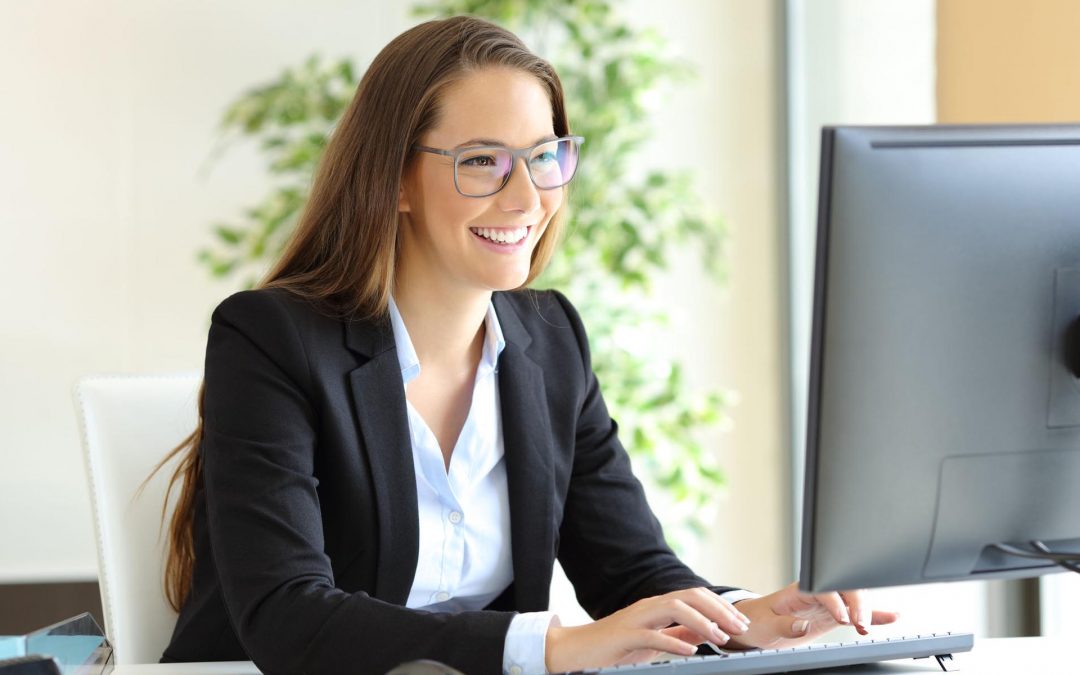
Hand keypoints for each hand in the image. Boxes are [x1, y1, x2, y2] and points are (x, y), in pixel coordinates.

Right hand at [544, 587, 750, 672]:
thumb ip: (678, 632)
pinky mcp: (624, 636)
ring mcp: (636, 619)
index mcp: (658, 606)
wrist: (577, 650)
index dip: (721, 607)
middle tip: (740, 628)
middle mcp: (650, 606)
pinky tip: (690, 650)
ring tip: (720, 637)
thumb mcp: (654, 639)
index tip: (741, 623)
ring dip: (702, 621)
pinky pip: (651, 635)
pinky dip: (673, 642)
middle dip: (719, 610)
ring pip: (674, 608)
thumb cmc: (616, 646)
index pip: (696, 596)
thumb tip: (706, 631)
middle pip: (690, 596)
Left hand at [724, 582, 899, 649]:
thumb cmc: (758, 619)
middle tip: (861, 623)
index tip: (841, 617)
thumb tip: (802, 625)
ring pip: (854, 599)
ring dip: (866, 609)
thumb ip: (784, 624)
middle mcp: (817, 592)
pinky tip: (891, 617)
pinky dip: (873, 616)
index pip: (822, 588)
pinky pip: (855, 614)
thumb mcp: (764, 624)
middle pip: (843, 588)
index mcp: (799, 589)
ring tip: (869, 626)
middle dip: (856, 602)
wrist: (757, 623)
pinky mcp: (833, 615)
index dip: (834, 600)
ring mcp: (828, 603)